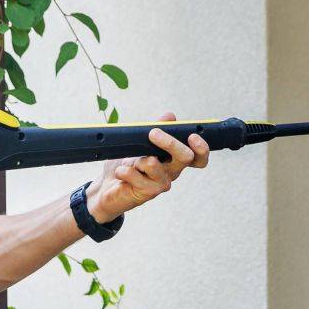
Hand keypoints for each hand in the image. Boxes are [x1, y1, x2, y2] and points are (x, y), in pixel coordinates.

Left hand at [88, 111, 210, 222]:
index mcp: (173, 160)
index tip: (192, 136)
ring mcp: (161, 183)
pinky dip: (123, 170)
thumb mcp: (139, 143)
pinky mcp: (148, 193)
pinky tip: (120, 173)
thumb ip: (155, 129)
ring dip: (137, 159)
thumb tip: (170, 116)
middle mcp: (171, 172)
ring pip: (155, 164)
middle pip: (186, 157)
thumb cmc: (126, 164)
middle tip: (153, 133)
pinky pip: (136, 174)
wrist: (107, 188)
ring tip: (129, 162)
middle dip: (170, 142)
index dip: (201, 148)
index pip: (198, 157)